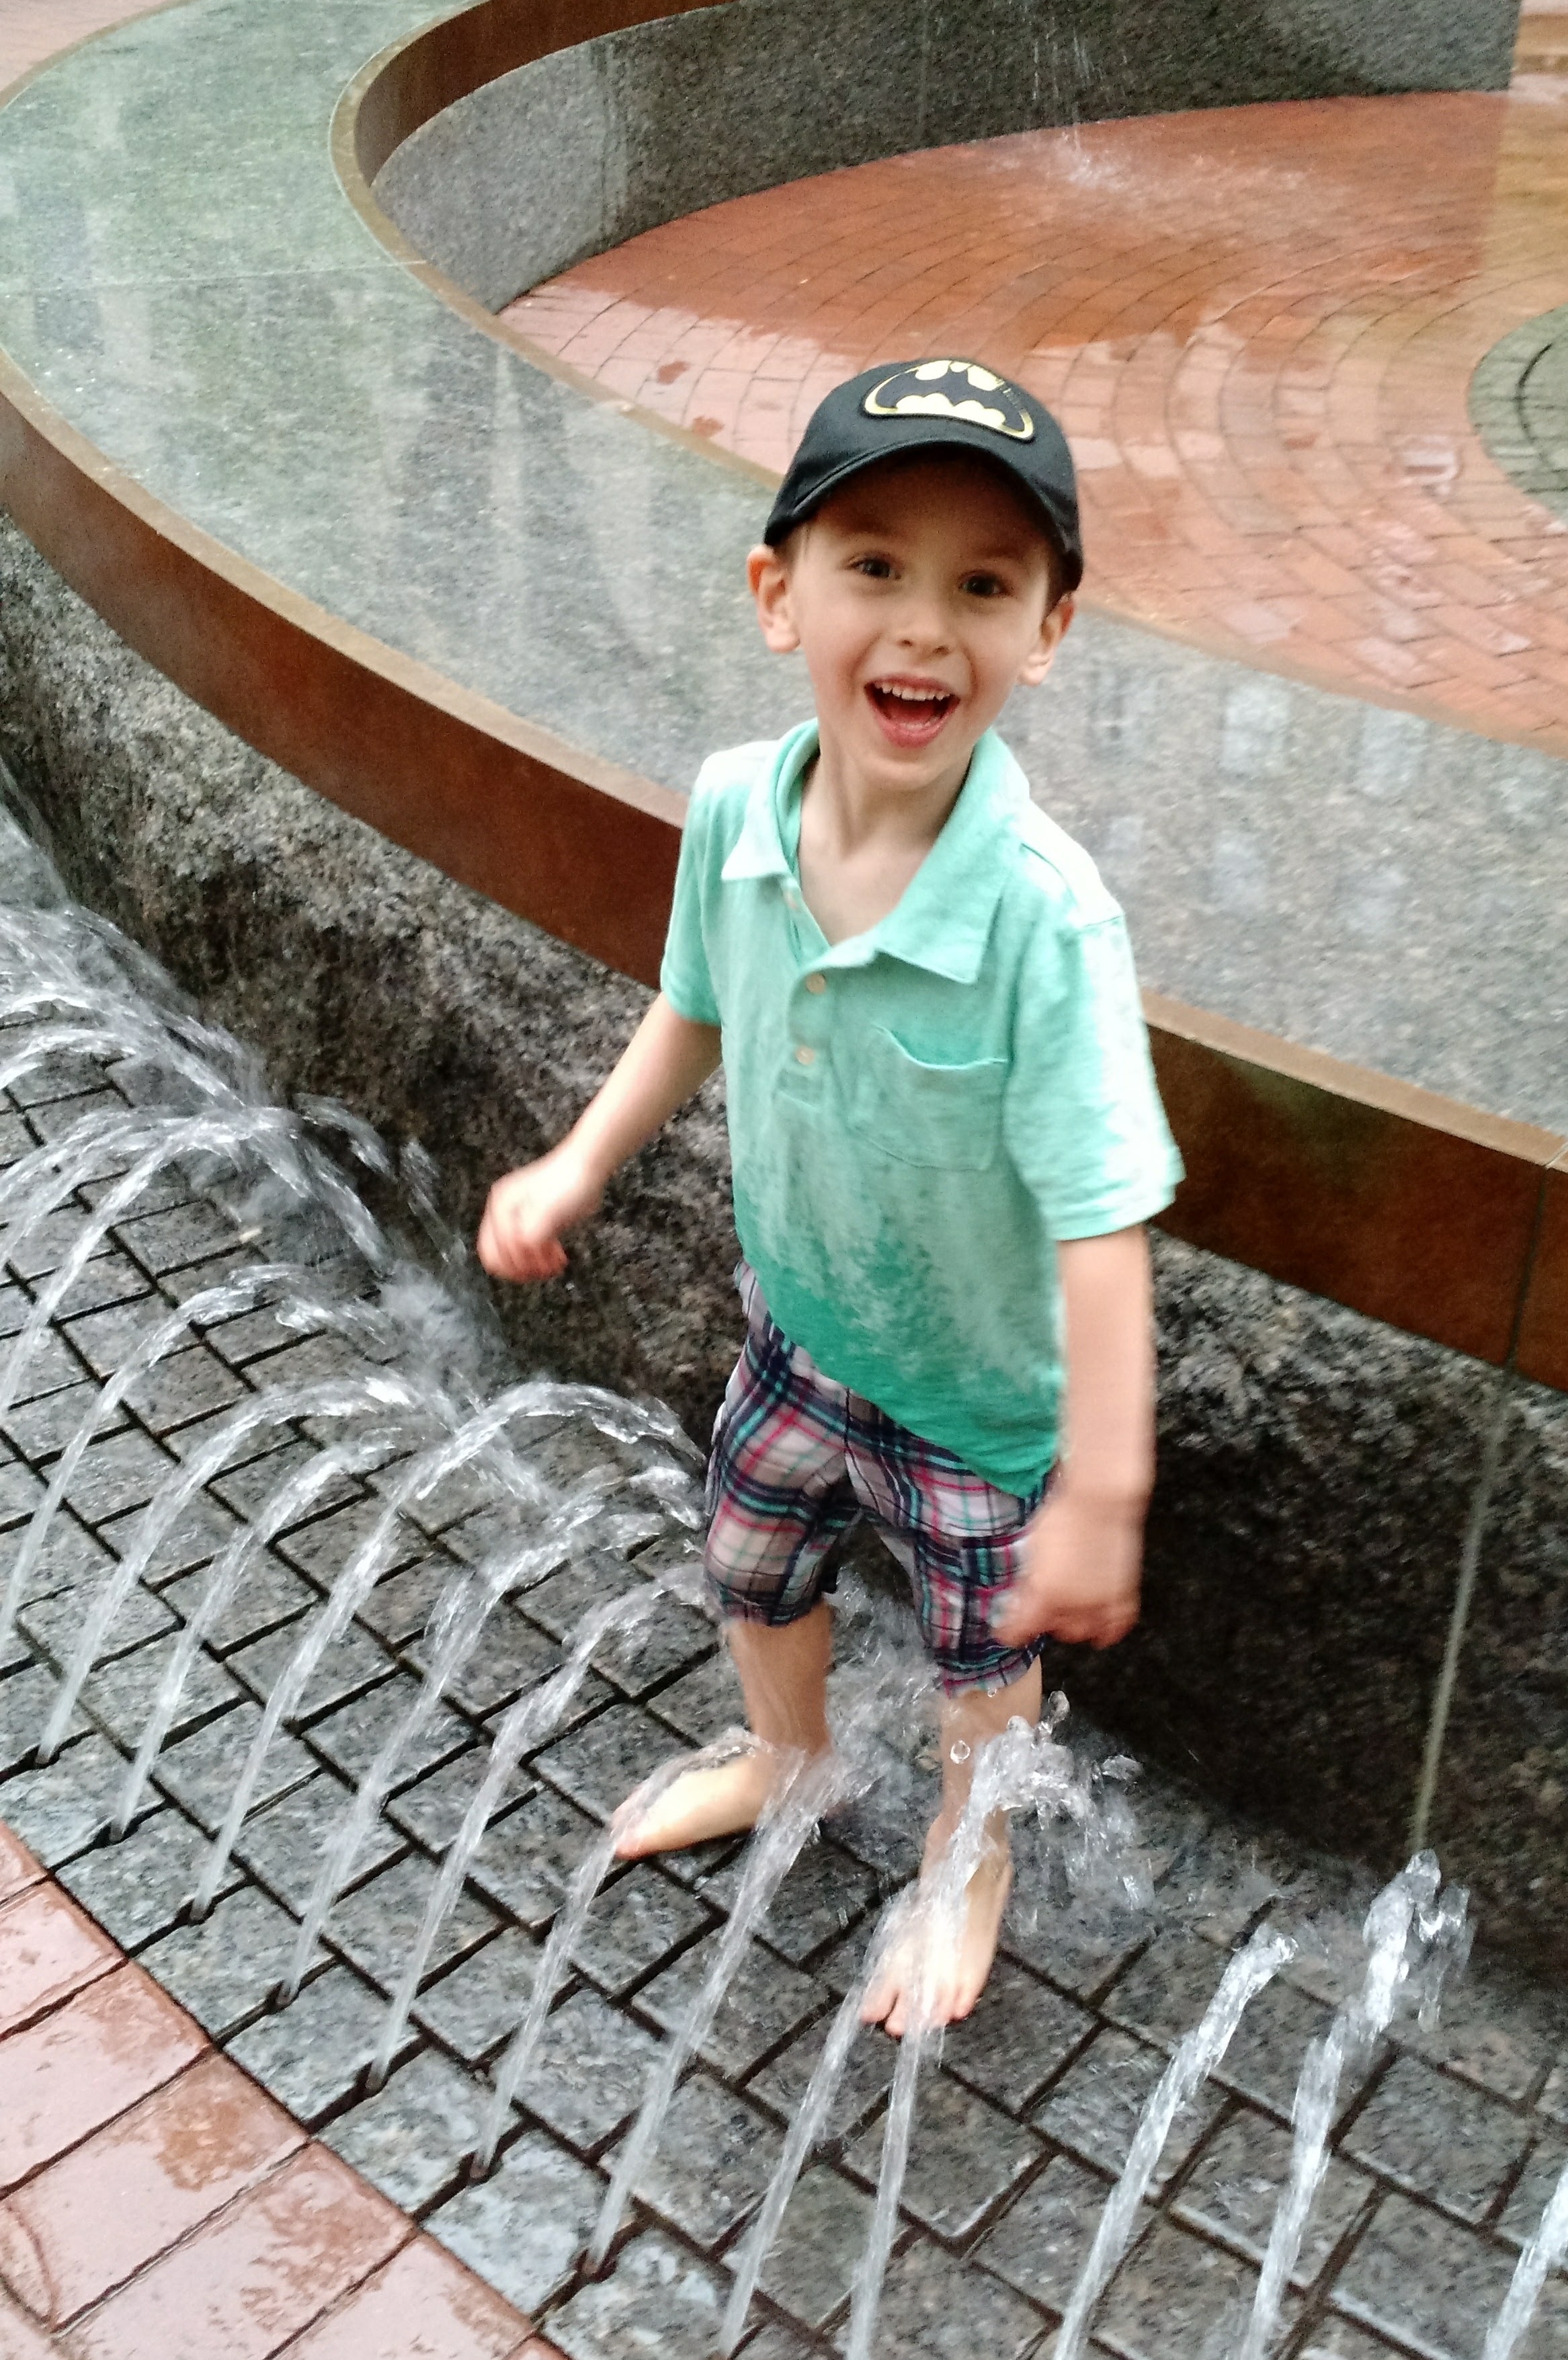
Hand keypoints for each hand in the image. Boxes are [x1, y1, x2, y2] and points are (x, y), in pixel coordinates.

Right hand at [476, 1144, 603, 1282]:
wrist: (588, 1167)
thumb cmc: (569, 1182)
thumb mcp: (548, 1211)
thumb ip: (531, 1235)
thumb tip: (521, 1252)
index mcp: (501, 1207)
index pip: (491, 1249)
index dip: (511, 1264)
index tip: (533, 1269)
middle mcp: (503, 1212)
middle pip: (499, 1255)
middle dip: (521, 1268)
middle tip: (544, 1270)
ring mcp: (518, 1217)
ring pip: (515, 1255)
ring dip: (533, 1266)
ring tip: (555, 1264)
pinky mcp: (533, 1223)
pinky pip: (529, 1250)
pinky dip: (542, 1259)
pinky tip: (558, 1259)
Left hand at [993, 1481, 1143, 1649]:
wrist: (1101, 1499)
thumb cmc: (1064, 1515)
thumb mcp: (1031, 1548)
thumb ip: (1027, 1581)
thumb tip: (1021, 1599)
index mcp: (1044, 1593)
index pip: (1019, 1631)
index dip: (1009, 1631)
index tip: (1007, 1629)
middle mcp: (1073, 1604)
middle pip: (1053, 1631)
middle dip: (1045, 1620)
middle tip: (1042, 1604)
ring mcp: (1101, 1602)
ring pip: (1083, 1633)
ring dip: (1073, 1623)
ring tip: (1068, 1607)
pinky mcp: (1123, 1595)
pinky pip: (1115, 1626)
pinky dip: (1106, 1628)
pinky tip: (1097, 1621)